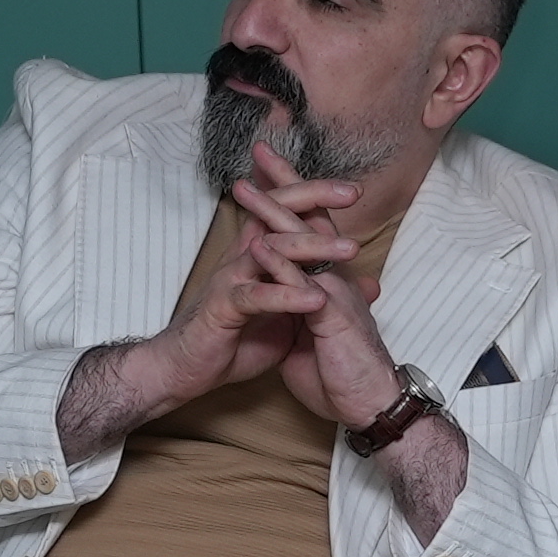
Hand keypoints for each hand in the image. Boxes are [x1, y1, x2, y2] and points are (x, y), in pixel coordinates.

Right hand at [58, 149, 363, 452]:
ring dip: (312, 248)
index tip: (352, 188)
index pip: (286, 211)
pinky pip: (258, 297)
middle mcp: (243, 257)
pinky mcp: (223, 307)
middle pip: (277, 212)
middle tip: (351, 192)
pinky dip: (288, 296)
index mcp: (258, 253)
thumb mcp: (292, 312)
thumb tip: (369, 285)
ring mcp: (231, 278)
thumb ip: (323, 290)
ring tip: (349, 250)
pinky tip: (316, 298)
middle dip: (313, 198)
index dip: (314, 195)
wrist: (188, 369)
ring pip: (272, 250)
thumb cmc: (236, 337)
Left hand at [233, 144, 409, 432]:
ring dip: (273, 213)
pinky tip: (259, 245)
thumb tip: (289, 306)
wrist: (370, 406)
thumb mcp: (313, 338)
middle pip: (310, 219)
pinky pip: (302, 284)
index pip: (308, 229)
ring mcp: (336, 293)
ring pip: (304, 243)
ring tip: (245, 188)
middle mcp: (336, 278)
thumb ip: (300, 314)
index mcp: (328, 281)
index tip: (266, 171)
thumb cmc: (342, 376)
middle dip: (285, 184)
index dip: (289, 198)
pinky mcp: (333, 316)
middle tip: (261, 151)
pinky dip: (281, 263)